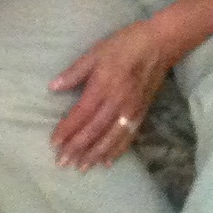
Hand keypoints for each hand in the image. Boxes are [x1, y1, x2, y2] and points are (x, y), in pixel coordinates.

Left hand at [48, 19, 174, 169]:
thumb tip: (53, 87)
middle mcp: (116, 103)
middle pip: (94, 131)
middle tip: (62, 163)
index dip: (67, 130)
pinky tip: (107, 162)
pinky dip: (117, 151)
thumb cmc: (123, 45)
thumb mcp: (94, 53)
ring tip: (82, 167)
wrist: (159, 45)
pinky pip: (128, 137)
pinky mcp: (141, 114)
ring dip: (95, 155)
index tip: (54, 143)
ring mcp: (131, 111)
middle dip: (77, 148)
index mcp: (102, 87)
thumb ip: (74, 72)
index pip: (81, 115)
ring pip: (111, 139)